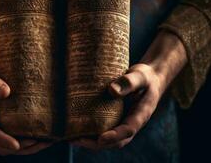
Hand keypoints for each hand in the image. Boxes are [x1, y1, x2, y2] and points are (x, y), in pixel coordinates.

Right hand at [0, 38, 51, 154]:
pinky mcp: (3, 124)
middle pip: (2, 148)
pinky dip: (29, 139)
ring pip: (10, 146)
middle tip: (42, 141)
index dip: (3, 141)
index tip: (16, 145)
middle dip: (23, 148)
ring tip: (48, 140)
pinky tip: (43, 132)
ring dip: (29, 147)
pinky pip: (15, 136)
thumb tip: (6, 92)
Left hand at [71, 31, 186, 149]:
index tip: (101, 138)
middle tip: (76, 140)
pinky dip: (90, 132)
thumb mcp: (140, 76)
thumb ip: (129, 82)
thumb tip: (111, 90)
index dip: (115, 136)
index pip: (128, 130)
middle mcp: (130, 123)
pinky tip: (75, 128)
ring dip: (90, 141)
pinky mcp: (114, 119)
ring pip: (107, 139)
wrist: (148, 80)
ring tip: (71, 138)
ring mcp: (122, 123)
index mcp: (140, 115)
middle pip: (115, 142)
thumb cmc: (145, 77)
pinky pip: (102, 130)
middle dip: (96, 144)